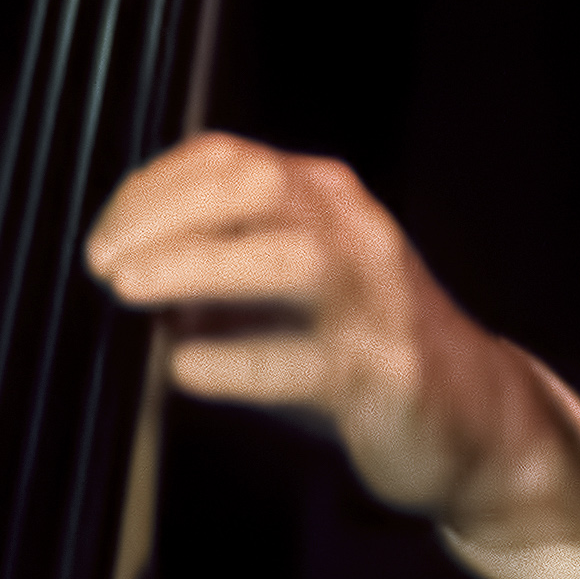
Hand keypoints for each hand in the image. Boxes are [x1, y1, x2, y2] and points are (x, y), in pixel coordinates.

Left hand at [83, 134, 579, 552]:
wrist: (477, 419)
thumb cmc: (362, 351)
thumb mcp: (293, 289)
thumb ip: (219, 266)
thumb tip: (121, 270)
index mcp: (329, 200)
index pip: (227, 160)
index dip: (149, 190)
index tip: (102, 238)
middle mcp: (358, 234)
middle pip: (256, 187)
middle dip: (165, 215)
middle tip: (105, 263)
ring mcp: (378, 302)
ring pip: (290, 259)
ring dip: (197, 268)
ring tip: (132, 295)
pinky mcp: (388, 374)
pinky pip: (305, 361)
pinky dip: (236, 361)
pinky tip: (186, 369)